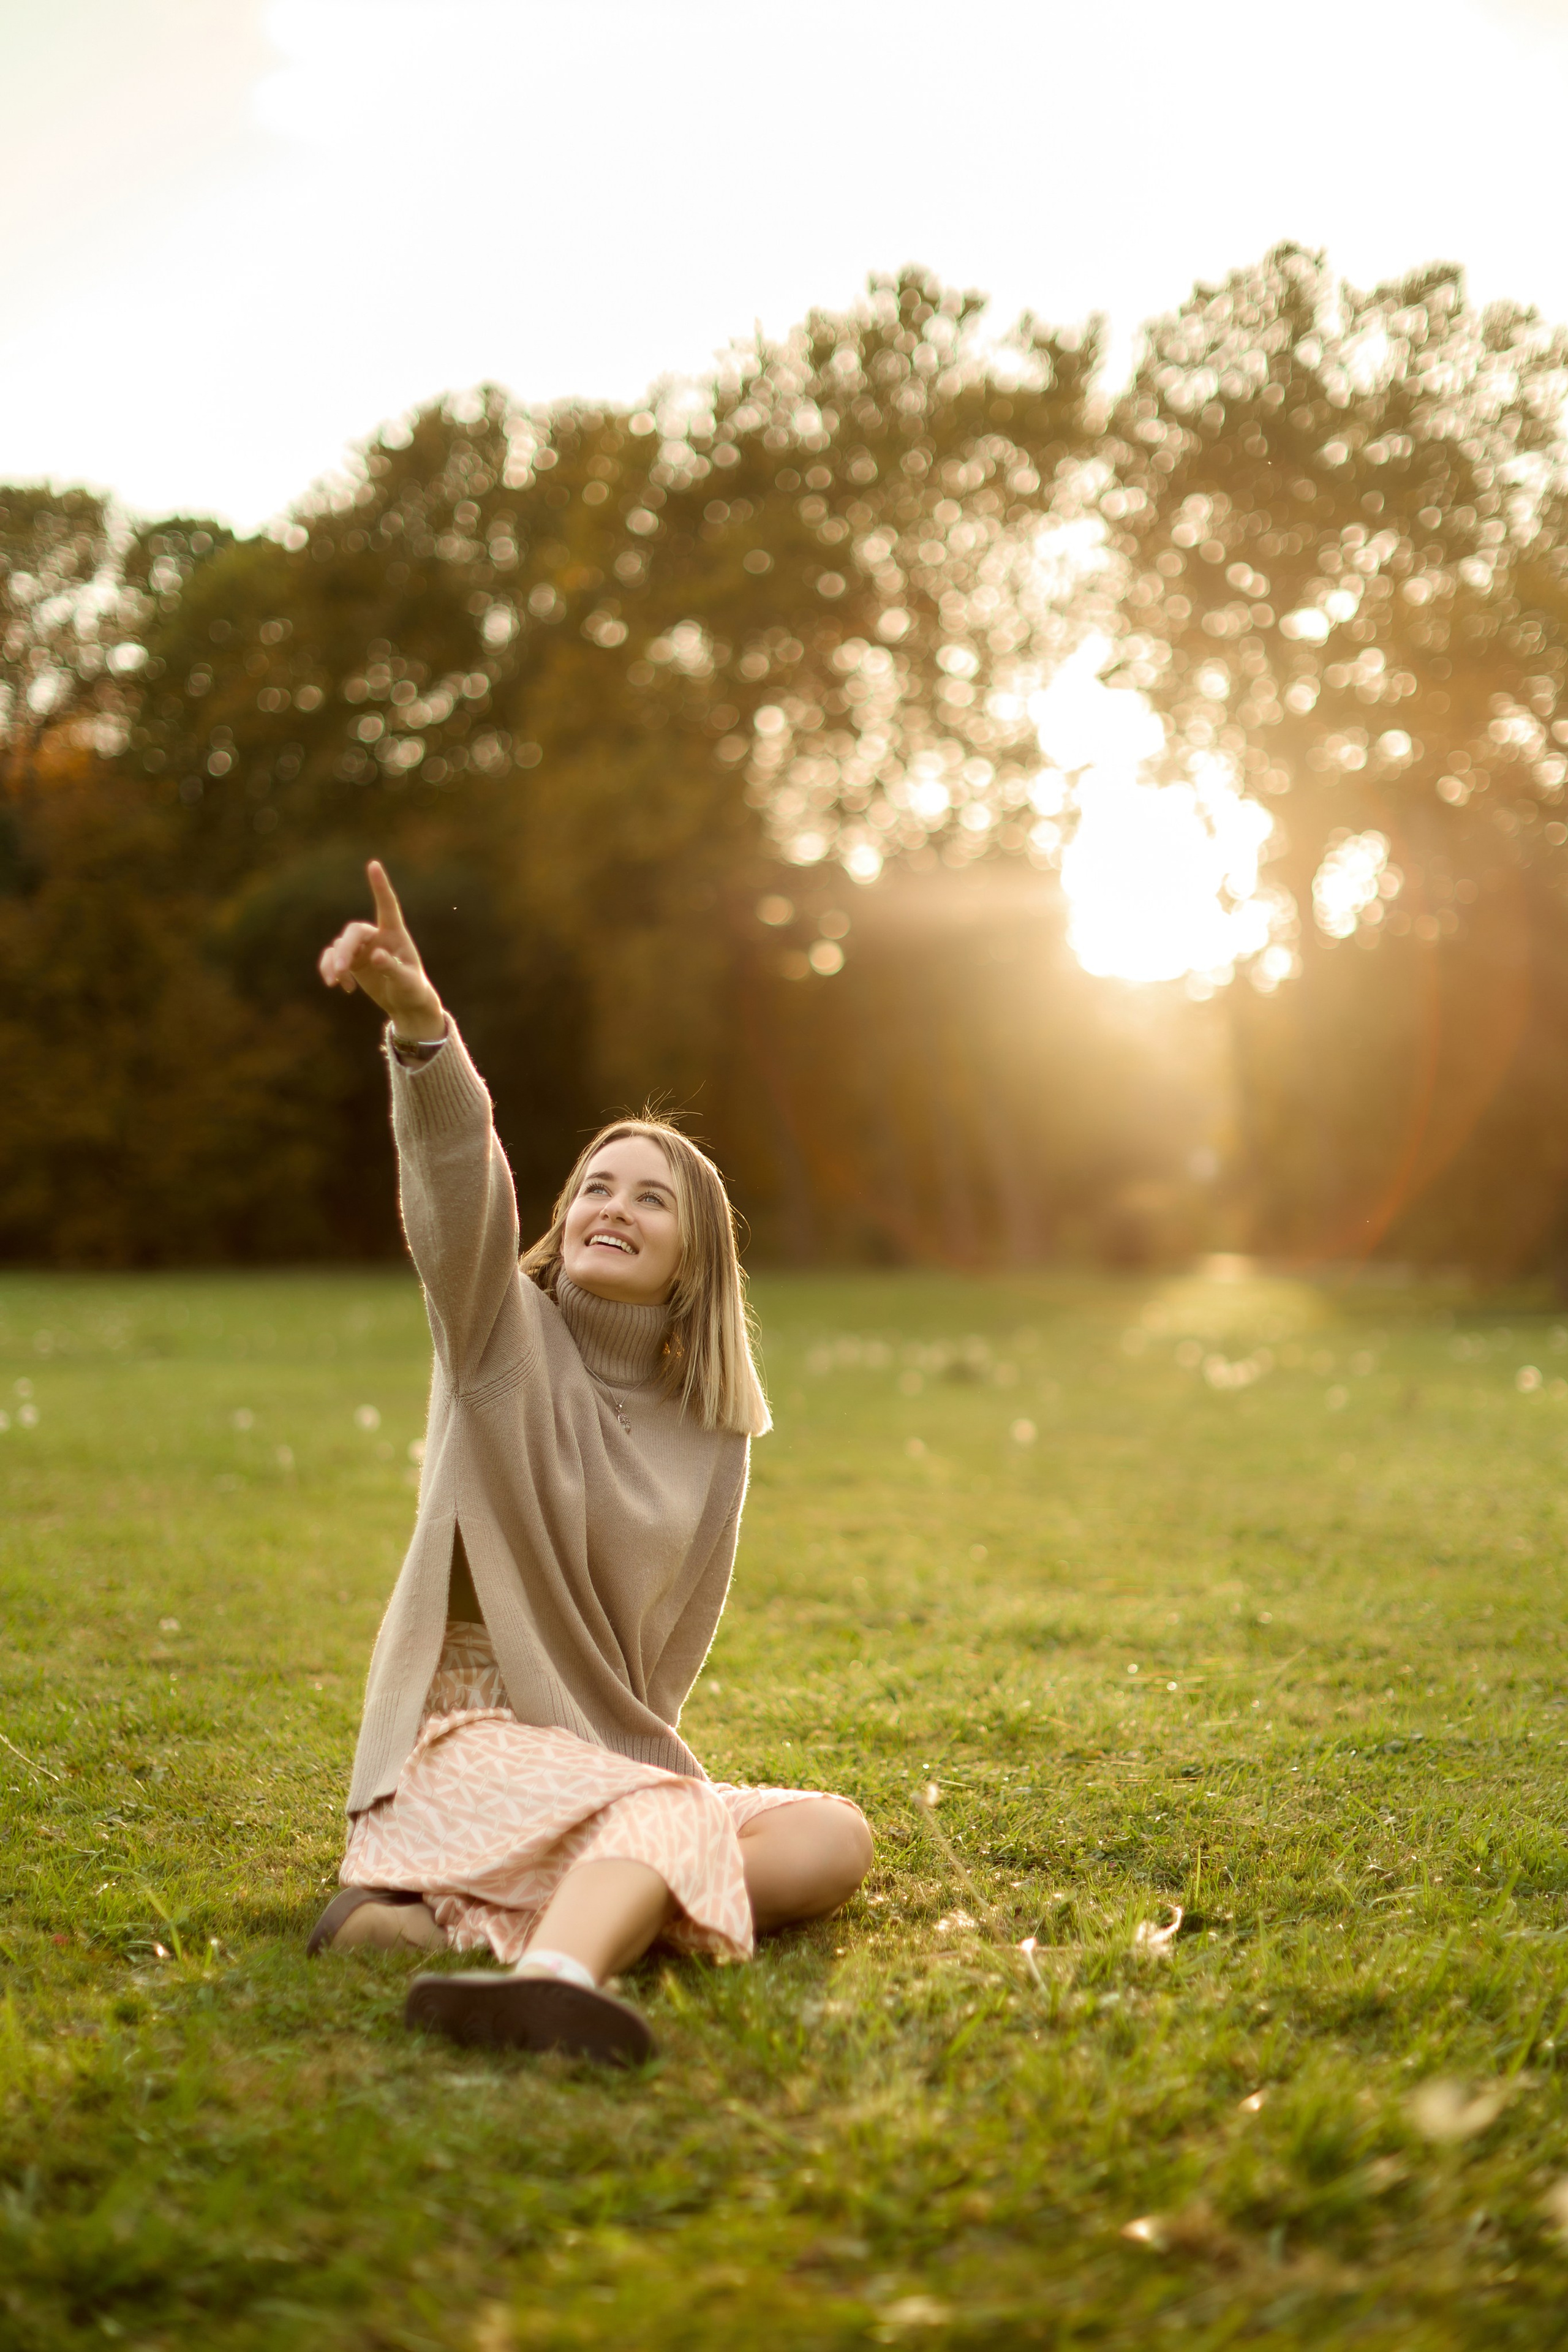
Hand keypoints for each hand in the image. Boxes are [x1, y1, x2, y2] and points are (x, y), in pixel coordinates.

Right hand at [317, 860, 444, 1038]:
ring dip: (334, 962)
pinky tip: (340, 986)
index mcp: (395, 934)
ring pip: (340, 946)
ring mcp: (362, 948)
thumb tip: (376, 955)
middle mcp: (377, 936)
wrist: (405, 1002)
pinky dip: (330, 970)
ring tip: (336, 981)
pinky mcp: (351, 961)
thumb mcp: (407, 982)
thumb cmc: (412, 989)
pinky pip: (332, 958)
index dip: (379, 886)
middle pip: (354, 932)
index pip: (387, 906)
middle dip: (344, 949)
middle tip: (340, 970)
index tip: (374, 864)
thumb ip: (393, 968)